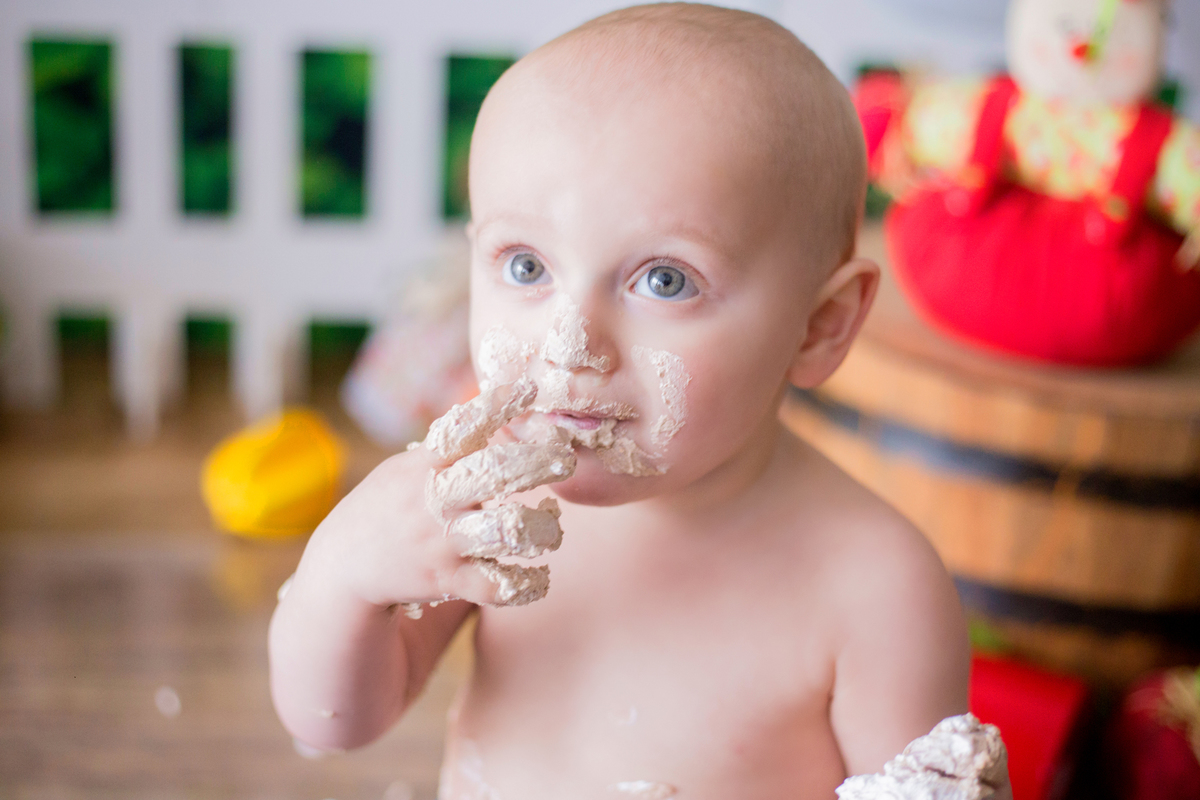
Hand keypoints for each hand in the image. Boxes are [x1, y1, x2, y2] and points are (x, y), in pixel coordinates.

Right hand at [305, 376, 574, 609]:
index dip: (497, 406)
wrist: (341, 568)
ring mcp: (443, 541)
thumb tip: (494, 409)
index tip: (529, 390)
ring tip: (552, 529)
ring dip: (543, 530)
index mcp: (426, 464)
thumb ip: (446, 448)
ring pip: (509, 531)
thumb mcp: (403, 469)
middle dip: (537, 462)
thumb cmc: (386, 509)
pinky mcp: (447, 581)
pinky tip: (539, 576)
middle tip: (566, 460)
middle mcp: (436, 498)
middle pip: (497, 471)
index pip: (463, 427)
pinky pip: (500, 586)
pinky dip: (528, 583)